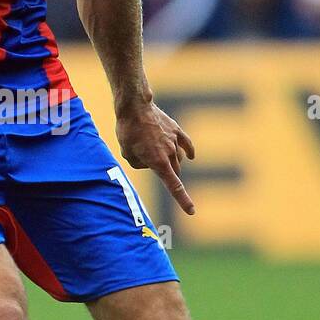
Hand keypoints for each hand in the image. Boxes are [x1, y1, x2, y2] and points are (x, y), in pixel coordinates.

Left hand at [116, 101, 195, 215]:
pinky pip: (186, 144)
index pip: (174, 186)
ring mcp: (175, 141)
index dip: (183, 200)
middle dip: (169, 176)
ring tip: (154, 152)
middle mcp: (170, 154)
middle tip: (154, 170)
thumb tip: (150, 162)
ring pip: (178, 158)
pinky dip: (188, 151)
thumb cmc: (128, 132)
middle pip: (175, 172)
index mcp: (158, 163)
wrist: (135, 108)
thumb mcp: (128, 154)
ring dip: (171, 162)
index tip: (192, 211)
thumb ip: (141, 164)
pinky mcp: (176, 130)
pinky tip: (191, 156)